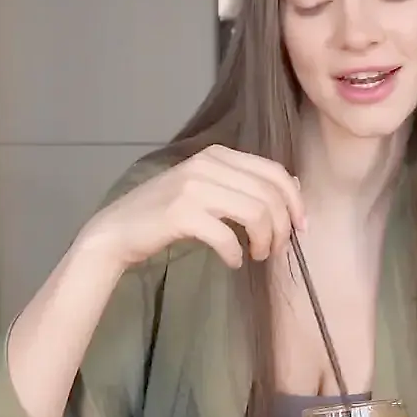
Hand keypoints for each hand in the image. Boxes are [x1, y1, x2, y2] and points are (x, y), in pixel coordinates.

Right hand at [81, 145, 305, 269]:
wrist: (116, 230)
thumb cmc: (165, 213)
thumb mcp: (207, 188)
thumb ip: (244, 184)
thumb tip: (294, 186)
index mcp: (217, 155)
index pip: (274, 171)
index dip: (295, 201)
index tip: (300, 227)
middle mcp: (207, 165)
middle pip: (269, 195)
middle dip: (283, 227)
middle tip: (277, 249)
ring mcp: (193, 187)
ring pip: (255, 213)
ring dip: (265, 241)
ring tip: (257, 255)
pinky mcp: (181, 214)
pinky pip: (227, 236)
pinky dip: (236, 253)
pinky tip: (233, 261)